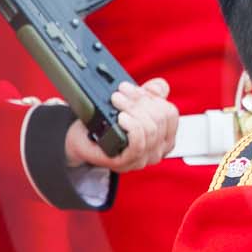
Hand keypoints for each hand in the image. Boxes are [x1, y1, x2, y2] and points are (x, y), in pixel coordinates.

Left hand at [64, 79, 178, 173]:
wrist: (81, 139)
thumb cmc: (105, 123)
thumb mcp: (131, 104)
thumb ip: (148, 94)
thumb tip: (157, 88)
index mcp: (164, 135)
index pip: (170, 113)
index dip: (153, 97)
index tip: (131, 89)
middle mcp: (157, 149)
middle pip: (160, 119)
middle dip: (139, 100)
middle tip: (119, 94)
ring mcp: (143, 158)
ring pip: (150, 130)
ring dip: (132, 110)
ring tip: (117, 101)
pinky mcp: (127, 163)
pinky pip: (139, 144)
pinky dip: (132, 127)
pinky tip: (122, 118)